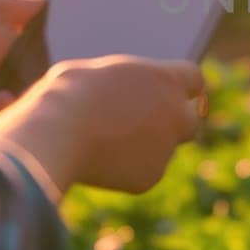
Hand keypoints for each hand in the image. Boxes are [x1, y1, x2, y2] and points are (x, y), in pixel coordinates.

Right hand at [0, 55, 205, 195]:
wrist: (55, 136)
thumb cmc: (67, 94)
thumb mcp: (95, 72)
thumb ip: (122, 83)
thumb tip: (120, 91)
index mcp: (165, 79)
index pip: (194, 78)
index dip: (186, 87)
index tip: (185, 94)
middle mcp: (175, 114)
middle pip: (189, 120)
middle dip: (174, 122)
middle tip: (148, 124)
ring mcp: (165, 148)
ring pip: (161, 148)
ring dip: (142, 145)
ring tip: (100, 140)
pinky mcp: (150, 177)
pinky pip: (142, 171)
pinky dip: (126, 168)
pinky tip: (97, 160)